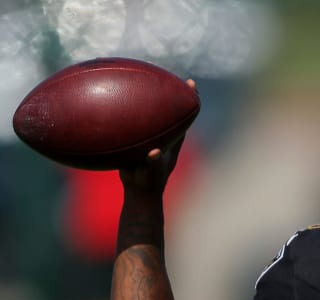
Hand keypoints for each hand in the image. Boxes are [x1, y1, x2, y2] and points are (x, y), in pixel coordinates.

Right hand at [119, 79, 195, 193]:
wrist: (138, 191)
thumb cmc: (149, 182)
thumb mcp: (151, 173)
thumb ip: (153, 163)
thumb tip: (154, 152)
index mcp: (173, 140)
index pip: (185, 115)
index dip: (190, 100)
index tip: (191, 83)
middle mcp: (164, 135)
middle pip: (170, 110)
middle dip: (171, 92)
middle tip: (169, 74)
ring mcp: (152, 137)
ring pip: (152, 115)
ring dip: (149, 99)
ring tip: (143, 78)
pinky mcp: (137, 141)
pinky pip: (133, 123)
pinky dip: (127, 114)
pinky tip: (114, 101)